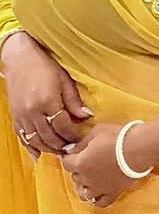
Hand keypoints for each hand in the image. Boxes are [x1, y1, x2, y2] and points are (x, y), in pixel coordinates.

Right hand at [2, 30, 91, 158]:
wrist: (20, 59)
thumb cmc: (45, 66)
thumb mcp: (64, 80)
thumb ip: (74, 101)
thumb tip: (87, 116)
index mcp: (48, 101)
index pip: (63, 126)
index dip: (73, 135)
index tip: (82, 139)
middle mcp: (33, 111)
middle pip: (49, 137)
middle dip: (62, 145)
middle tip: (73, 149)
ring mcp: (22, 116)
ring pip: (36, 141)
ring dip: (49, 148)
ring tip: (60, 151)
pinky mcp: (15, 116)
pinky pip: (22, 137)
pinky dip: (30, 147)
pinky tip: (37, 154)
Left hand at [62, 123, 149, 208]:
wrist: (140, 148)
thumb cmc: (118, 137)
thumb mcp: (96, 132)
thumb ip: (81, 143)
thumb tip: (70, 150)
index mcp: (80, 163)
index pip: (66, 162)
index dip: (69, 156)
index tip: (73, 152)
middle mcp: (86, 179)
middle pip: (75, 177)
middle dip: (78, 169)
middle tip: (86, 159)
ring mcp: (100, 189)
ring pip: (84, 193)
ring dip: (84, 185)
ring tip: (90, 178)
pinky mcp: (113, 193)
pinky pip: (100, 202)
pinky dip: (97, 198)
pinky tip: (99, 191)